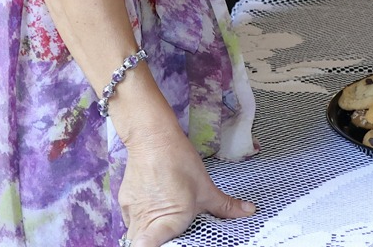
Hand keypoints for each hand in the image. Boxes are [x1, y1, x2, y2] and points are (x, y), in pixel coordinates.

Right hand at [119, 124, 254, 246]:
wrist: (153, 137)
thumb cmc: (178, 161)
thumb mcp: (205, 187)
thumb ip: (224, 206)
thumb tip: (248, 211)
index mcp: (168, 221)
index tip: (168, 244)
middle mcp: (145, 220)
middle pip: (141, 243)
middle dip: (155, 242)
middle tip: (170, 234)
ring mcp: (132, 212)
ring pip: (135, 233)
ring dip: (147, 232)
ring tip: (163, 220)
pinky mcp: (124, 202)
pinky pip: (130, 220)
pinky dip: (141, 219)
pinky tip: (154, 207)